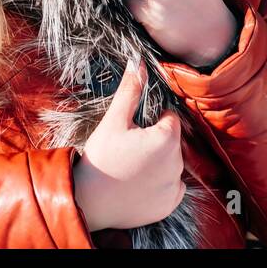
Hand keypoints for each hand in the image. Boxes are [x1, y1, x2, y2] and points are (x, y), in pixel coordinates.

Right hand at [71, 58, 185, 231]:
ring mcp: (174, 187)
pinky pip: (171, 188)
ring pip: (171, 163)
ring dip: (158, 162)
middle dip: (155, 141)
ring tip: (131, 167)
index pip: (170, 119)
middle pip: (172, 142)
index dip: (152, 121)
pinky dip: (160, 185)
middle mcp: (177, 163)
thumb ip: (131, 90)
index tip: (134, 131)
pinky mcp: (169, 205)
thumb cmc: (101, 158)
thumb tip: (139, 62)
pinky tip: (140, 183)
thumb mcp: (114, 120)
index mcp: (167, 139)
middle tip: (129, 149)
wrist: (89, 200)